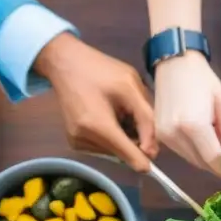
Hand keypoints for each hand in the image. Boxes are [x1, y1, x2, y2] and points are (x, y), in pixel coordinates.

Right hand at [35, 33, 157, 171]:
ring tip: (117, 112)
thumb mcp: (131, 87)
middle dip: (134, 140)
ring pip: (115, 152)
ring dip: (123, 138)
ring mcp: (77, 143)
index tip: (155, 149)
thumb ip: (146, 119)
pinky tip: (107, 116)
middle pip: (124, 155)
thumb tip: (152, 151)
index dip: (147, 157)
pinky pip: (104, 148)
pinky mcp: (74, 142)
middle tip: (131, 114)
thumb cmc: (100, 70)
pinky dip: (112, 137)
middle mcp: (84, 140)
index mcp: (98, 126)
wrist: (65, 63)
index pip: (130, 157)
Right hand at [154, 52, 220, 177]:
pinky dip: (193, 149)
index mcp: (194, 125)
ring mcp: (163, 136)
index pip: (213, 160)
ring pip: (191, 160)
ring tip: (210, 134)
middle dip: (217, 162)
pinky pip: (181, 152)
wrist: (174, 63)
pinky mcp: (158, 135)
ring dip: (205, 156)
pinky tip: (198, 133)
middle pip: (201, 163)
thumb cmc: (204, 81)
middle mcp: (175, 134)